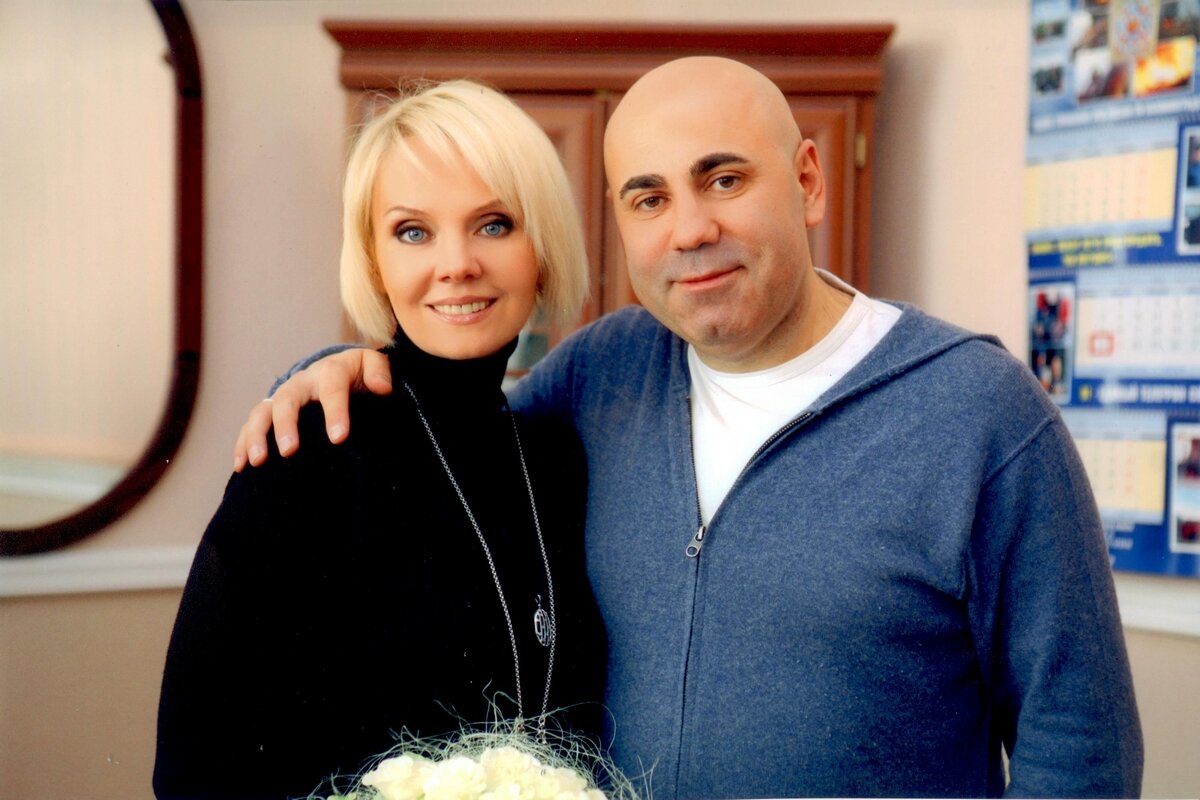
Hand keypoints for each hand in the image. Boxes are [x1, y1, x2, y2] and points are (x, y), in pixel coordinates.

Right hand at [233, 348, 392, 470]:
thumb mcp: (371, 366)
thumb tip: (383, 388)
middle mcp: (301, 383)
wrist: (336, 371)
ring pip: (262, 412)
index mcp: (329, 372)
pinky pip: (250, 426)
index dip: (335, 412)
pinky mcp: (269, 412)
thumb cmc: (357, 374)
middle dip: (286, 426)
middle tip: (289, 451)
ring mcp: (282, 397)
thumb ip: (379, 372)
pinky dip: (242, 444)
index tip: (339, 437)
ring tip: (258, 462)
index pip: (332, 389)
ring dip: (256, 436)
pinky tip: (241, 467)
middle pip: (288, 400)